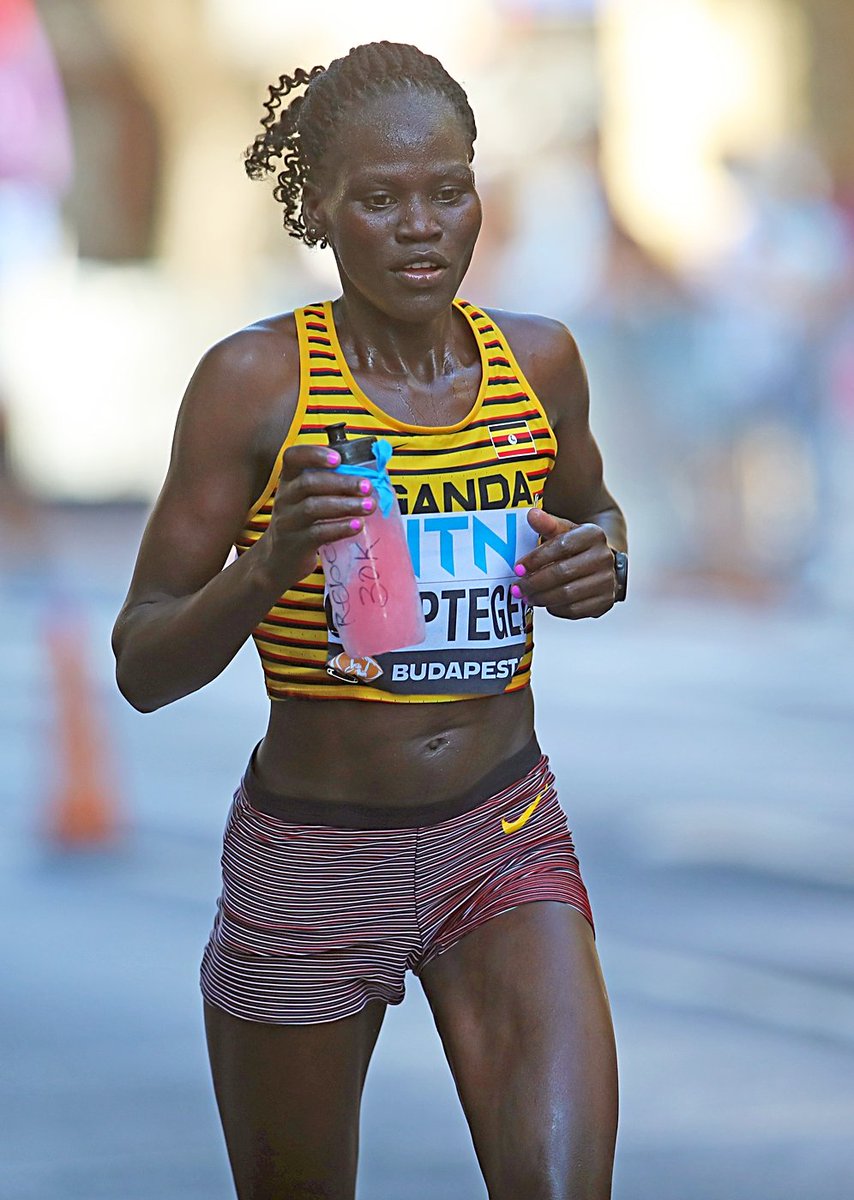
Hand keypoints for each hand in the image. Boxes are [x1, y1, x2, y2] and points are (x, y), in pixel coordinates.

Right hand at [262, 445, 374, 586]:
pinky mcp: (296, 544)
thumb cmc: (303, 522)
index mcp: (289, 480)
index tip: (338, 458)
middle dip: (341, 482)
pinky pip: (317, 533)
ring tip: (369, 506)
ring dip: (345, 504)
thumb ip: (331, 486)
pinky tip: (358, 525)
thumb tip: (369, 477)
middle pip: (308, 483)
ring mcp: (288, 521)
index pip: (293, 457)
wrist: (280, 559)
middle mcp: (285, 497)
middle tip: (367, 486)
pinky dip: (340, 528)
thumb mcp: (308, 499)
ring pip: (313, 507)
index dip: (314, 454)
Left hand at [513, 508, 615, 619]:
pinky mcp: (604, 601)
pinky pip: (574, 610)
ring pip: (567, 594)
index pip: (561, 546)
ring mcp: (606, 581)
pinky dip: (556, 608)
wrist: (602, 563)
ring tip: (527, 596)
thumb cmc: (576, 547)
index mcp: (593, 535)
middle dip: (534, 582)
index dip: (536, 559)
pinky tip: (546, 603)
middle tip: (518, 588)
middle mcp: (603, 558)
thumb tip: (532, 515)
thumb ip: (547, 524)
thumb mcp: (564, 531)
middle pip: (562, 572)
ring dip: (541, 597)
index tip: (518, 568)